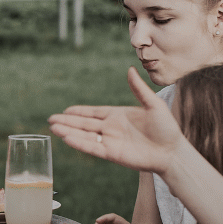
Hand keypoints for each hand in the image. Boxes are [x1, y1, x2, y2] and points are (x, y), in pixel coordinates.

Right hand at [47, 67, 184, 175]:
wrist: (172, 151)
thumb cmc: (167, 128)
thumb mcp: (154, 105)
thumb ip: (139, 89)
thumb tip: (130, 70)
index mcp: (117, 116)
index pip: (92, 113)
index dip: (78, 112)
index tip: (65, 110)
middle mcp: (110, 128)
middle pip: (83, 124)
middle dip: (66, 121)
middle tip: (50, 120)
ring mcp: (109, 141)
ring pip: (84, 135)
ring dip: (68, 131)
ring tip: (53, 128)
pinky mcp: (111, 153)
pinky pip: (91, 147)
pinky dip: (79, 143)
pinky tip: (67, 138)